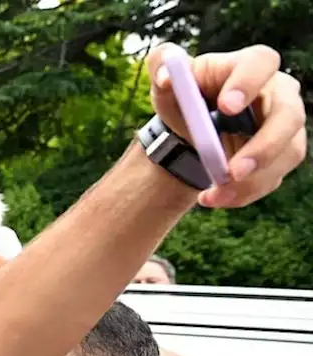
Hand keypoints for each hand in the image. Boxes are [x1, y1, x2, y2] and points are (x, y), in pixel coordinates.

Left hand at [147, 44, 305, 207]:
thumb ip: (160, 67)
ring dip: (251, 181)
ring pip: (287, 154)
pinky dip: (242, 193)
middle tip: (233, 171)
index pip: (261, 62)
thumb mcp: (167, 83)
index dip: (248, 82)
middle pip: (289, 115)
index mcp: (249, 65)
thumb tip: (165, 77)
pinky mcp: (283, 154)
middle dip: (264, 146)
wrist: (190, 131)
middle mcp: (277, 93)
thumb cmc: (184, 98)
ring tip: (213, 195)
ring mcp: (286, 125)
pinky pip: (273, 177)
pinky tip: (213, 198)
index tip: (225, 107)